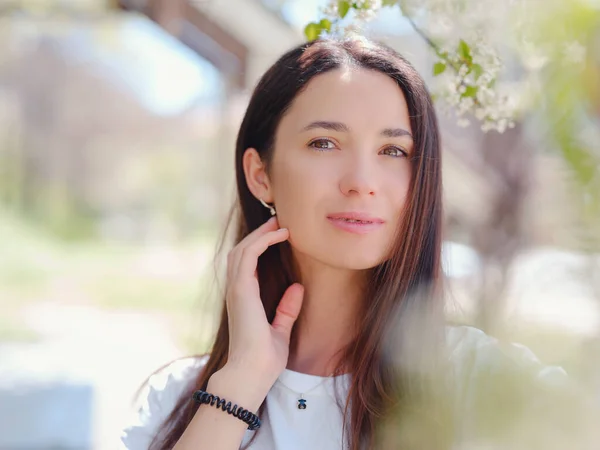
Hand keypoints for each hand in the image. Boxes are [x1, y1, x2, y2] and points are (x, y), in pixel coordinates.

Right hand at [223, 216, 303, 387]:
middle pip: (242, 252)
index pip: (247, 264)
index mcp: (244, 299)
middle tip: (278, 222)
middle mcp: (237, 291)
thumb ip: (287, 309)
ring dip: (260, 234)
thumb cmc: (263, 359)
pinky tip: (280, 235)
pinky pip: (248, 256)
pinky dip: (262, 241)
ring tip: (279, 223)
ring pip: (242, 249)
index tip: (279, 234)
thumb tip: (298, 288)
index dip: (261, 246)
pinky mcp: (240, 290)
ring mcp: (236, 289)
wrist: (252, 374)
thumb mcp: (280, 330)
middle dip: (259, 234)